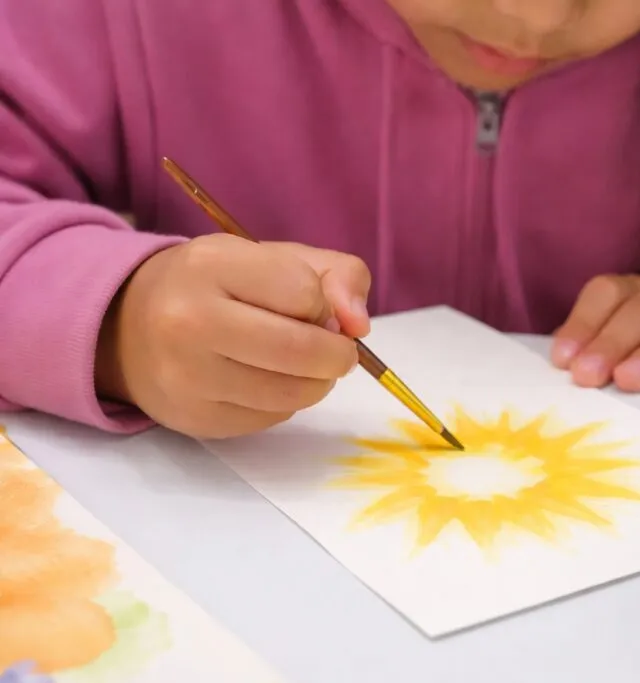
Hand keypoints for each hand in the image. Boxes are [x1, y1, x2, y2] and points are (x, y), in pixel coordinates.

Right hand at [95, 234, 370, 437]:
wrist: (128, 326)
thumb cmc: (219, 286)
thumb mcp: (275, 258)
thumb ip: (338, 276)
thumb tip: (359, 325)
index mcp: (210, 265)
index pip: (305, 294)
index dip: (325, 305)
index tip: (314, 307)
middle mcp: (188, 321)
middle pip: (301, 351)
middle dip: (337, 354)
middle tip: (336, 350)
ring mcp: (186, 377)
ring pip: (293, 393)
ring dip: (317, 381)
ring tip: (302, 363)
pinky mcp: (194, 419)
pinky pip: (271, 418)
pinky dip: (286, 401)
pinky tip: (266, 381)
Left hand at [550, 275, 639, 391]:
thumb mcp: (621, 348)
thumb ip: (591, 351)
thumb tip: (564, 366)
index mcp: (632, 292)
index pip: (605, 294)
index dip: (583, 323)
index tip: (564, 361)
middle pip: (639, 309)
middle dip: (611, 343)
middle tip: (590, 377)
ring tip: (631, 380)